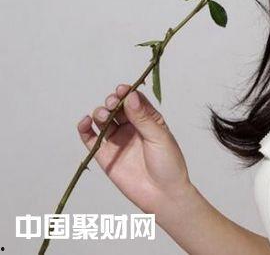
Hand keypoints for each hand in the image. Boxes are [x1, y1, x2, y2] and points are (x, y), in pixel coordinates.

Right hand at [77, 84, 192, 214]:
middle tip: (112, 104)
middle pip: (117, 108)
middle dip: (112, 102)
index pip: (135, 101)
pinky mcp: (105, 156)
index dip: (127, 93)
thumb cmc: (169, 165)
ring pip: (103, 120)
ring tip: (104, 115)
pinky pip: (90, 139)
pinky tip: (85, 122)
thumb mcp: (159, 138)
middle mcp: (132, 128)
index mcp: (148, 121)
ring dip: (100, 113)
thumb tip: (131, 97)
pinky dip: (84, 129)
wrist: (163, 195)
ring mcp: (117, 141)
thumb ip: (144, 119)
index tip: (122, 90)